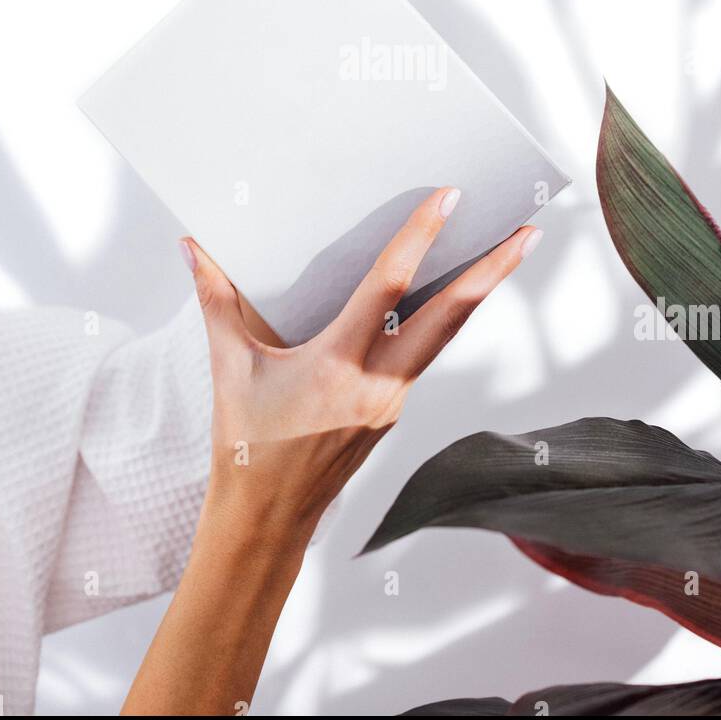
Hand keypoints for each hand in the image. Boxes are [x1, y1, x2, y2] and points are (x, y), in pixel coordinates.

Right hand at [181, 188, 541, 544]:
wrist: (266, 520)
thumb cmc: (246, 445)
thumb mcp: (229, 368)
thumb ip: (216, 301)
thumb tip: (191, 247)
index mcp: (338, 365)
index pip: (388, 287)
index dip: (419, 238)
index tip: (448, 199)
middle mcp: (378, 384)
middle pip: (450, 318)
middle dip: (493, 272)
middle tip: (529, 230)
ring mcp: (392, 402)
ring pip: (445, 337)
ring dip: (478, 295)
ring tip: (508, 253)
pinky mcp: (392, 412)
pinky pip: (422, 357)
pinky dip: (440, 323)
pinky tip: (444, 298)